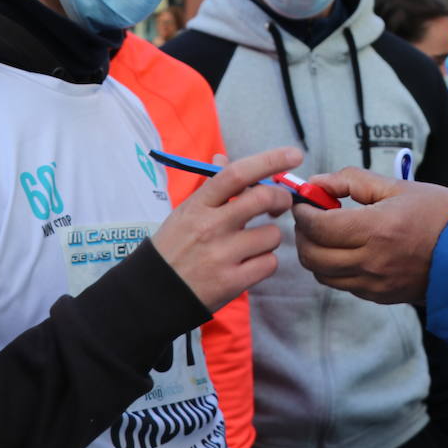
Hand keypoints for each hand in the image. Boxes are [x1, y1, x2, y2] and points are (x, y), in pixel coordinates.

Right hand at [151, 147, 298, 312]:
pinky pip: (270, 263)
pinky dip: (266, 262)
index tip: (294, 154)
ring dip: (270, 238)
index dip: (270, 160)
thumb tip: (222, 158)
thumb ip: (210, 187)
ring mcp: (221, 255)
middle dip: (282, 198)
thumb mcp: (185, 212)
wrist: (152, 293)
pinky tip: (249, 264)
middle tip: (280, 205)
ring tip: (252, 244)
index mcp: (198, 204)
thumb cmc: (174, 247)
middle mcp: (210, 227)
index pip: (237, 173)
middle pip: (262, 198)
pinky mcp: (231, 282)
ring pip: (272, 234)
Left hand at [293, 167, 447, 303]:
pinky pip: (343, 285)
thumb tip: (319, 182)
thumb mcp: (399, 187)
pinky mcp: (380, 296)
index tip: (304, 202)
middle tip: (310, 218)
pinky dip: (334, 268)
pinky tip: (347, 250)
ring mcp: (375, 283)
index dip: (303, 212)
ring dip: (316, 254)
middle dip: (302, 234)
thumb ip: (354, 181)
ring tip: (327, 234)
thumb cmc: (441, 214)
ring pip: (322, 275)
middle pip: (312, 255)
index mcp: (376, 229)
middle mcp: (372, 261)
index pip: (319, 226)